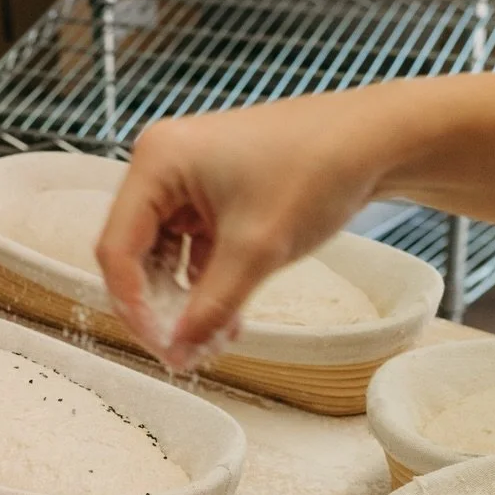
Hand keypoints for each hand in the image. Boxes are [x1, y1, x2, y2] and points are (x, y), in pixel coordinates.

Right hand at [94, 98, 389, 369]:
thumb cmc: (316, 170)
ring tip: (216, 335)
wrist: (376, 140)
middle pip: (136, 252)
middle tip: (185, 349)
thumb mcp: (256, 251)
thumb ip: (209, 309)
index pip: (118, 248)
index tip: (162, 347)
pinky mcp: (211, 190)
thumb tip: (177, 354)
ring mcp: (186, 176)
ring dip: (186, 298)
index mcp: (156, 161)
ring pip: (164, 254)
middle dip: (162, 304)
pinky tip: (229, 314)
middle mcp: (161, 163)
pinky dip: (206, 281)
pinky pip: (191, 246)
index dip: (134, 305)